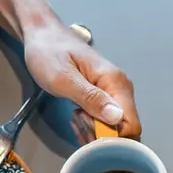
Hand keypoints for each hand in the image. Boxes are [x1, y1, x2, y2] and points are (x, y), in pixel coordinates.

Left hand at [23, 18, 140, 141]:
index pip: (131, 125)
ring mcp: (114, 93)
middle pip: (124, 130)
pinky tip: (77, 117)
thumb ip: (91, 98)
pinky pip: (106, 122)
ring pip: (115, 129)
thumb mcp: (64, 78)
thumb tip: (116, 117)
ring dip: (94, 132)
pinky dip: (91, 126)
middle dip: (101, 137)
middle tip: (78, 121)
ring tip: (75, 117)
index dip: (111, 137)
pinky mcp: (106, 97)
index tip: (88, 128)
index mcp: (115, 82)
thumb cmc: (48, 52)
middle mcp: (121, 89)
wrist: (41, 35)